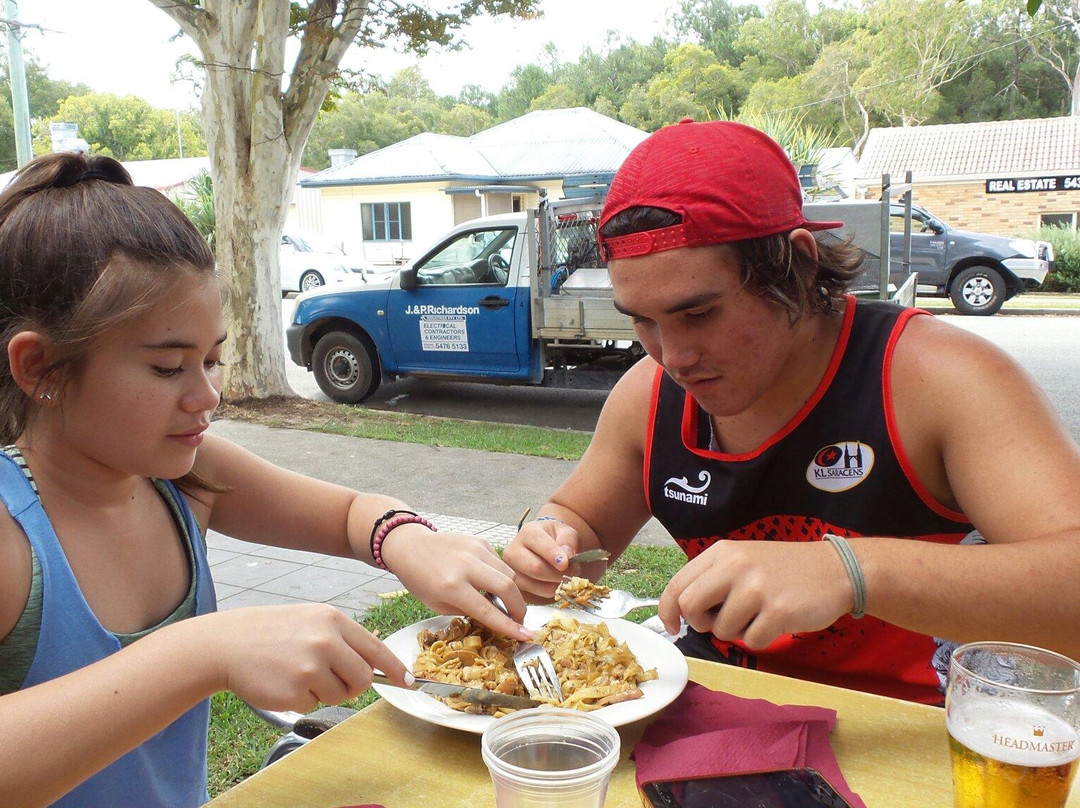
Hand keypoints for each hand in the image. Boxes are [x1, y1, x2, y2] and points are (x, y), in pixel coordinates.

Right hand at [203, 604, 408, 712]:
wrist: (227, 644)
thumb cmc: (271, 632)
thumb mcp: (311, 620)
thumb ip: (342, 636)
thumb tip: (373, 659)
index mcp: (333, 621)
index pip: (375, 649)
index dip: (395, 668)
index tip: (408, 681)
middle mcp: (326, 642)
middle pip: (363, 677)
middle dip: (354, 685)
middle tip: (333, 680)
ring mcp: (311, 667)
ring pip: (340, 694)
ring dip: (324, 691)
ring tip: (299, 673)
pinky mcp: (295, 691)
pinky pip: (314, 704)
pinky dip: (302, 699)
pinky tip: (284, 682)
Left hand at [380, 527, 532, 640]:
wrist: (410, 546)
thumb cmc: (420, 580)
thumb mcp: (438, 605)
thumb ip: (468, 611)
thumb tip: (497, 617)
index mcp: (451, 586)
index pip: (487, 609)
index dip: (508, 626)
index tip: (525, 636)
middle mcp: (466, 565)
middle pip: (507, 586)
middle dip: (519, 607)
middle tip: (519, 619)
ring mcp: (475, 549)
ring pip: (508, 573)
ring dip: (513, 592)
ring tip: (507, 603)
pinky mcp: (480, 540)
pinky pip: (500, 562)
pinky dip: (501, 576)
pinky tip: (492, 583)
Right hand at [501, 519, 582, 601]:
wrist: (543, 547)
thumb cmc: (555, 539)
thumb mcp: (566, 533)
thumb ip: (569, 541)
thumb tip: (567, 555)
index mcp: (528, 532)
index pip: (539, 544)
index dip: (553, 555)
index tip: (564, 564)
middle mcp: (513, 550)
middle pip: (535, 568)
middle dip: (557, 574)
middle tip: (572, 573)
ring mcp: (510, 570)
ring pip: (533, 584)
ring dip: (554, 585)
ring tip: (564, 578)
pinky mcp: (514, 585)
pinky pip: (532, 594)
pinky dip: (547, 592)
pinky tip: (553, 584)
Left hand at [658, 539, 853, 649]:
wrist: (835, 570)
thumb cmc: (784, 570)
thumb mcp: (743, 560)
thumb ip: (713, 579)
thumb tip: (683, 611)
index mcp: (722, 553)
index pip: (677, 584)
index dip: (667, 610)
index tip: (672, 625)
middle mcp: (735, 567)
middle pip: (690, 607)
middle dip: (699, 624)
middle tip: (717, 623)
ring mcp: (757, 589)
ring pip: (721, 630)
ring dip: (736, 633)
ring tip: (758, 616)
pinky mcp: (778, 612)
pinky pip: (752, 642)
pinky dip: (761, 639)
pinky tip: (776, 621)